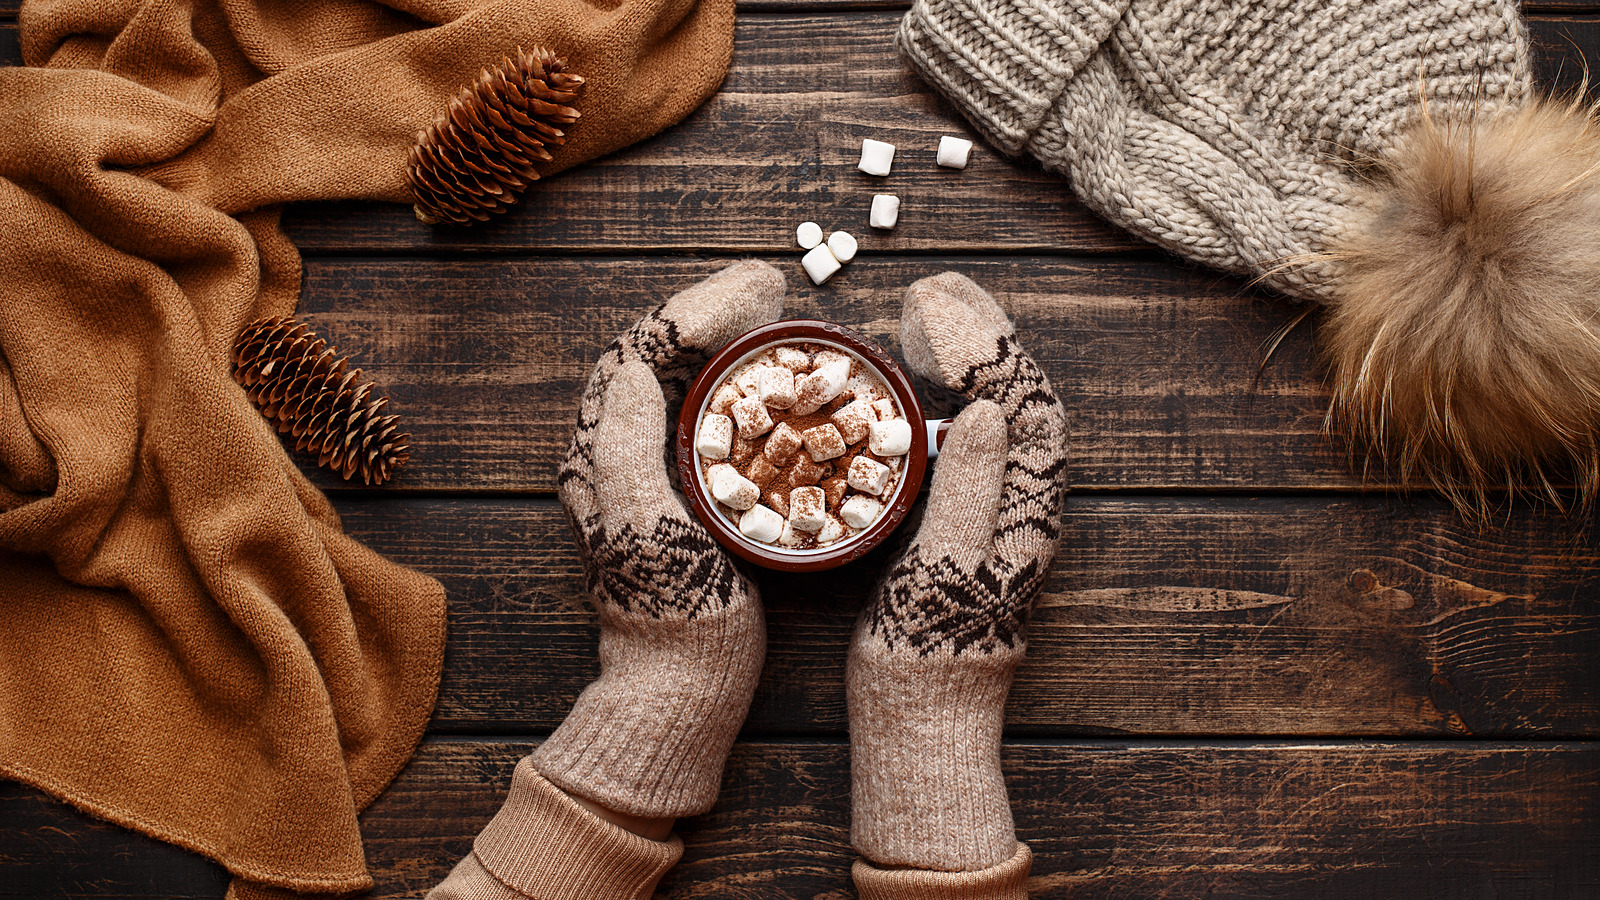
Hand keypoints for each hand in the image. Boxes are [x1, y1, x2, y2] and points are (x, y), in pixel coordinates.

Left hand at [428, 260, 784, 899]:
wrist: (680, 688)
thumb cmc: (672, 616)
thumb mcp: (650, 530)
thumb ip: (629, 448)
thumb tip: (633, 362)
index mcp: (602, 454)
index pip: (639, 350)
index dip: (697, 309)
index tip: (759, 293)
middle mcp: (613, 455)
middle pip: (655, 355)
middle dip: (710, 310)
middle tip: (772, 289)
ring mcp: (645, 475)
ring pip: (676, 380)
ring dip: (719, 339)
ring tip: (772, 315)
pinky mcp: (676, 495)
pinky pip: (699, 415)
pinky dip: (734, 381)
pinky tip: (772, 378)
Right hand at [848, 272, 1067, 893]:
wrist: (924, 725)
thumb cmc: (930, 658)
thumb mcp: (943, 571)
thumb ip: (971, 490)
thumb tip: (991, 406)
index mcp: (1024, 507)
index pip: (1022, 399)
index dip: (985, 341)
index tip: (933, 302)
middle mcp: (1023, 503)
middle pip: (1018, 394)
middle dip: (980, 333)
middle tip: (929, 287)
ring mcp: (999, 512)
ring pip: (997, 414)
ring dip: (966, 359)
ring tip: (921, 316)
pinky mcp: (970, 525)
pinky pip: (970, 442)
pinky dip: (946, 399)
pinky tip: (911, 387)